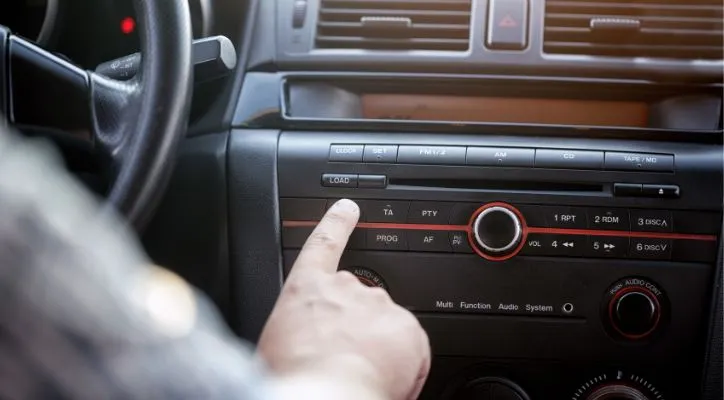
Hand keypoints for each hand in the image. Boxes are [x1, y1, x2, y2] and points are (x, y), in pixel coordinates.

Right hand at [258, 199, 430, 399]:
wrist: (324, 396)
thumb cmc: (293, 375)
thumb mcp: (276, 342)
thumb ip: (297, 325)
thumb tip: (300, 340)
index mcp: (308, 289)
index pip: (324, 243)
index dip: (337, 223)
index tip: (348, 209)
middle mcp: (347, 288)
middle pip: (360, 300)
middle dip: (358, 326)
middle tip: (346, 357)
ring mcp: (380, 306)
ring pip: (386, 327)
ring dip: (379, 347)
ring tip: (362, 374)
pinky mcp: (408, 329)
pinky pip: (411, 349)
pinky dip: (403, 365)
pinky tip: (384, 380)